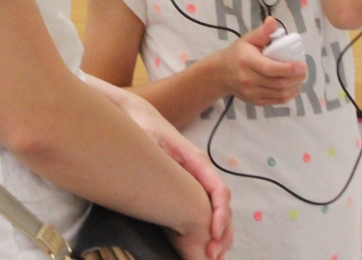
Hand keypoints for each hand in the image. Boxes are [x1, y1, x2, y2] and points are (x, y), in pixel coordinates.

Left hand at [110, 90, 231, 259]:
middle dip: (222, 231)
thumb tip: (161, 171)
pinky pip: (204, 209)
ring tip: (213, 256)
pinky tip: (205, 247)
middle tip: (213, 255)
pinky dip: (209, 230)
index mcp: (197, 161)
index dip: (219, 213)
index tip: (213, 233)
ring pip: (216, 210)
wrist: (139, 116)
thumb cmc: (144, 127)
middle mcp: (201, 172)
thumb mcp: (149, 139)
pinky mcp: (187, 187)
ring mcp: (196, 180)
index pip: (218, 190)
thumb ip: (157, 153)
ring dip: (219, 234)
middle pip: (222, 205)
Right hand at [218, 17, 305, 105]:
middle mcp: (248, 79)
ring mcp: (251, 93)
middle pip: (278, 83)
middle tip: (304, 71)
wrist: (221, 74)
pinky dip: (288, 95)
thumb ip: (262, 32)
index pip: (270, 68)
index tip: (302, 66)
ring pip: (279, 94)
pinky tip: (293, 87)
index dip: (288, 68)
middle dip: (295, 78)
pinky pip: (276, 101)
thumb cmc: (237, 54)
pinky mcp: (255, 102)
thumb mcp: (247, 40)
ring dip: (294, 87)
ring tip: (300, 78)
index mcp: (247, 61)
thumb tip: (273, 21)